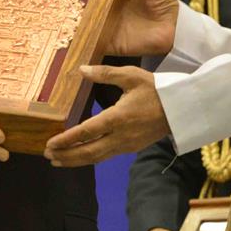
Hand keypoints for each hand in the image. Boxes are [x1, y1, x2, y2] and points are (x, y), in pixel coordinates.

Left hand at [44, 65, 169, 165]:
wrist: (182, 109)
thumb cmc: (157, 90)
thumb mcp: (131, 76)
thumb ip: (105, 73)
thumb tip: (81, 69)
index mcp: (118, 117)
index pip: (87, 132)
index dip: (67, 139)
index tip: (50, 143)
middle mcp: (120, 136)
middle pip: (88, 152)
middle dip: (67, 156)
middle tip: (48, 156)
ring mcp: (126, 145)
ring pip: (97, 158)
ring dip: (76, 161)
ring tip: (58, 161)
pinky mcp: (131, 148)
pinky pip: (105, 156)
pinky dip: (89, 158)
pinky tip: (80, 156)